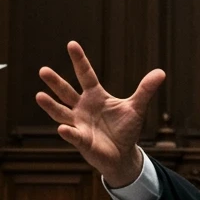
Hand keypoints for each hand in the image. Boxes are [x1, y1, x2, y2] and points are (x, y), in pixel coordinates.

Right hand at [35, 41, 164, 182]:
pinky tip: (62, 128)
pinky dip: (69, 132)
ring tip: (39, 96)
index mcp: (95, 96)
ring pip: (61, 113)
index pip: (86, 75)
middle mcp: (83, 108)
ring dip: (51, 106)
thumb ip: (145, 90)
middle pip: (66, 92)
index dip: (79, 61)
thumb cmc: (125, 129)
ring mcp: (80, 124)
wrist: (123, 154)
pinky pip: (74, 135)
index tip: (71, 44)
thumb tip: (161, 72)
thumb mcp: (137, 107)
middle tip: (43, 70)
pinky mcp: (82, 141)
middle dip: (55, 82)